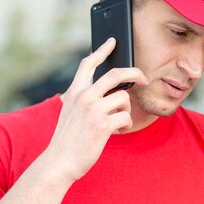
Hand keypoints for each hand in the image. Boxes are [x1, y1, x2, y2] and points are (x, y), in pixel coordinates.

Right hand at [44, 38, 147, 181]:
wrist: (59, 162)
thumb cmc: (68, 140)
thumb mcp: (70, 113)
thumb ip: (84, 99)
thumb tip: (110, 91)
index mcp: (75, 93)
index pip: (88, 64)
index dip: (102, 50)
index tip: (113, 41)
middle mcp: (83, 97)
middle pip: (116, 74)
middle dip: (135, 73)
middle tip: (144, 79)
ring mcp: (93, 110)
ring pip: (124, 99)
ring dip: (125, 112)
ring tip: (116, 123)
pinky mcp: (102, 124)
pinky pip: (126, 118)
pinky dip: (125, 126)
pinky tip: (116, 132)